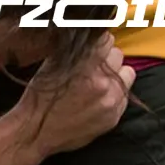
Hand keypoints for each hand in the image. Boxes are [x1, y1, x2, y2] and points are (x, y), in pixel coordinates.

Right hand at [17, 33, 135, 157]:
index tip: (94, 45)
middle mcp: (102, 82)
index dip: (98, 41)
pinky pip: (126, 95)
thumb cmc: (39, 97)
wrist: (36, 132)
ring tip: (100, 80)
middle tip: (93, 65)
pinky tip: (99, 97)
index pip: (106, 39)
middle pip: (118, 54)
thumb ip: (74, 49)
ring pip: (127, 73)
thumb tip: (88, 33)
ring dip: (116, 73)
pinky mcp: (115, 116)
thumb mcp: (51, 65)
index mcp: (84, 66)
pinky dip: (116, 93)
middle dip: (106, 57)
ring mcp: (111, 100)